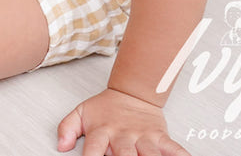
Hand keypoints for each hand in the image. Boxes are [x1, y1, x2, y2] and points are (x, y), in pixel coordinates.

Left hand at [57, 88, 189, 155]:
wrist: (132, 92)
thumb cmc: (106, 108)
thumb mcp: (81, 113)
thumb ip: (67, 128)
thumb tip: (61, 146)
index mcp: (102, 132)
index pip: (92, 151)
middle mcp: (122, 135)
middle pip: (123, 155)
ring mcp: (142, 136)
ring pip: (148, 154)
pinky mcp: (159, 136)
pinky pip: (173, 148)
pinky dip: (180, 155)